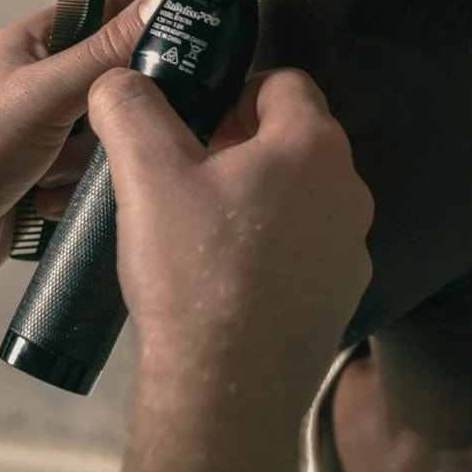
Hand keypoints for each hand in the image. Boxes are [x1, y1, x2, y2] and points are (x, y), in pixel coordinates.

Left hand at [0, 0, 172, 329]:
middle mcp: (41, 86)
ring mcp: (45, 135)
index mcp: (33, 45)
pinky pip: (94, 176)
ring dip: (98, 156)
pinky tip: (57, 198)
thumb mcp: (45, 92)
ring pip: (110, 132)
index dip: (146, 11)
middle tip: (138, 116)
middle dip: (126, 103)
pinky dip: (84, 190)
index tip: (193, 22)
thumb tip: (160, 2)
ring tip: (67, 169)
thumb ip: (106, 50)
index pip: (104, 9)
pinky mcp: (49, 181)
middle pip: (116, 78)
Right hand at [88, 66, 373, 420]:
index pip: (284, 82)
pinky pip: (305, 247)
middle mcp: (348, 190)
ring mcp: (351, 247)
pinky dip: (271, 247)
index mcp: (312, 146)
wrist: (227, 392)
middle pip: (294, 139)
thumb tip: (120, 80)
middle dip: (241, 145)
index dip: (234, 93)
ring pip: (300, 195)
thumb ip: (131, 108)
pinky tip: (225, 277)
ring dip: (256, 196)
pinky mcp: (341, 296)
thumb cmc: (193, 273)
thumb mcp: (145, 174)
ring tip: (199, 228)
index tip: (194, 125)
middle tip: (187, 173)